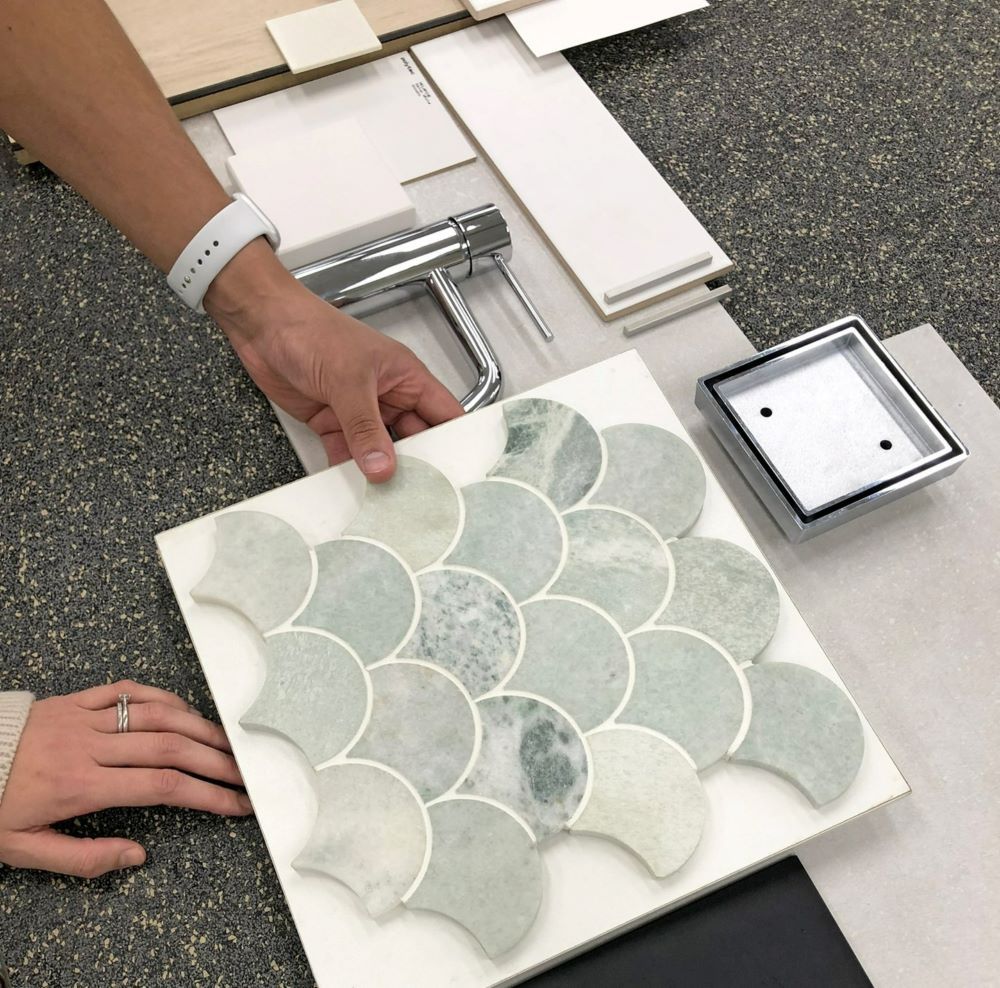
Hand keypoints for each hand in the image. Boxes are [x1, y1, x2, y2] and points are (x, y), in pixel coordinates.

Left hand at [0, 681, 249, 878]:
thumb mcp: (26, 849)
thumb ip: (85, 857)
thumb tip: (137, 856)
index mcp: (80, 786)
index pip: (162, 788)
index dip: (206, 795)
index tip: (235, 804)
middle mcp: (90, 746)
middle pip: (171, 748)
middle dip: (217, 761)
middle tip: (246, 773)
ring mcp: (85, 717)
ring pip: (158, 715)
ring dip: (200, 727)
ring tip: (228, 742)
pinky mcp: (77, 699)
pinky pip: (130, 690)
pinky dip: (164, 697)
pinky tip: (186, 710)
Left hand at [205, 241, 464, 480]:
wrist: (263, 325)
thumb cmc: (312, 330)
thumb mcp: (348, 380)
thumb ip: (365, 427)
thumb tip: (383, 466)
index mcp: (406, 377)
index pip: (444, 413)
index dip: (456, 442)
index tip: (460, 473)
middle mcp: (388, 396)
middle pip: (415, 439)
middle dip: (418, 466)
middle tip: (422, 497)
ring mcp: (359, 412)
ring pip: (380, 450)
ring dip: (381, 472)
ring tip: (389, 501)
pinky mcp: (331, 422)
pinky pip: (347, 454)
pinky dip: (348, 472)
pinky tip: (352, 489)